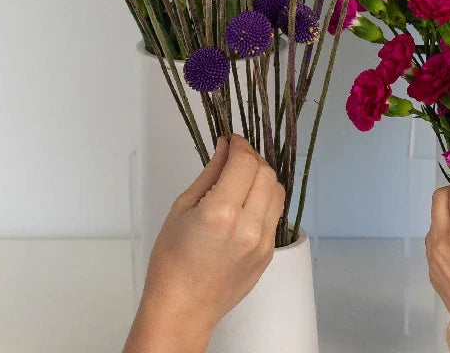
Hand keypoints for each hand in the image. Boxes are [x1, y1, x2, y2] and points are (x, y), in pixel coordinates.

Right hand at [125, 136, 283, 352]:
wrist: (182, 308)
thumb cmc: (172, 263)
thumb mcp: (182, 209)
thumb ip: (210, 174)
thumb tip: (225, 147)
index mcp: (221, 214)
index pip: (244, 162)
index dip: (240, 144)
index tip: (232, 140)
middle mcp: (247, 227)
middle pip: (265, 172)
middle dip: (252, 157)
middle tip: (235, 156)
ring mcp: (262, 242)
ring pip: (277, 190)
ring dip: (262, 176)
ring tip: (243, 177)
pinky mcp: (268, 253)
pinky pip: (276, 213)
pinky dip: (265, 198)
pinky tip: (247, 200)